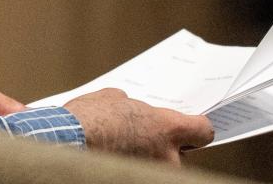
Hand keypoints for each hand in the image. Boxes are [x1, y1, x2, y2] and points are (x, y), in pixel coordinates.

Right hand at [63, 88, 214, 163]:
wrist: (68, 141)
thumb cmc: (91, 118)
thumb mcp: (112, 97)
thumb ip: (130, 104)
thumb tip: (127, 106)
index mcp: (168, 129)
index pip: (204, 132)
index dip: (198, 128)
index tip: (192, 126)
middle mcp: (165, 156)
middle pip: (182, 155)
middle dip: (167, 148)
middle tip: (148, 138)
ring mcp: (149, 174)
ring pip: (160, 168)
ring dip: (149, 160)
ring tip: (126, 149)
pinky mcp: (132, 180)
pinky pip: (139, 173)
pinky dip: (130, 167)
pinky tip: (113, 158)